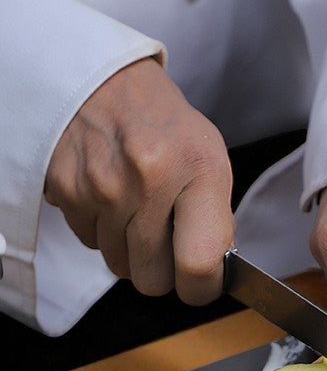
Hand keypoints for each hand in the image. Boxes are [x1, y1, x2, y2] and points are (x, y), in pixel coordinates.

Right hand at [44, 57, 233, 304]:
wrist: (107, 82)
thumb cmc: (168, 128)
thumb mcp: (211, 163)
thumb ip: (216, 223)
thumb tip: (211, 276)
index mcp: (197, 172)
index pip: (198, 266)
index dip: (202, 289)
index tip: (202, 284)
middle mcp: (147, 181)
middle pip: (153, 279)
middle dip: (163, 272)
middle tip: (167, 245)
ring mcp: (101, 187)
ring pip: (119, 266)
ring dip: (131, 251)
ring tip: (138, 212)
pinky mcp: (67, 190)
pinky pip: (90, 243)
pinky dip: (103, 231)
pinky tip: (113, 198)